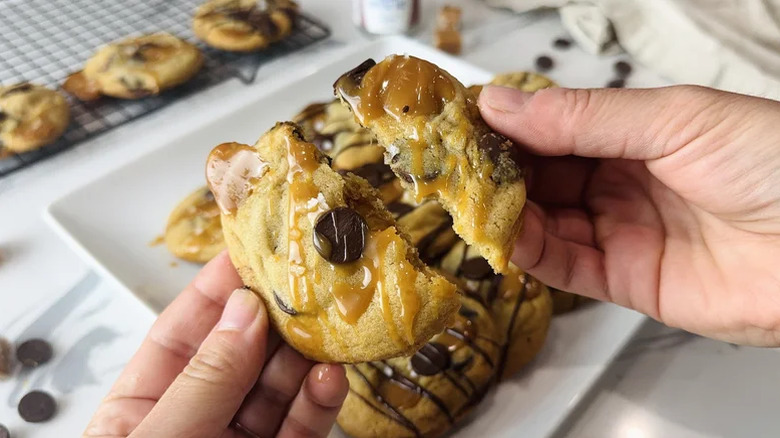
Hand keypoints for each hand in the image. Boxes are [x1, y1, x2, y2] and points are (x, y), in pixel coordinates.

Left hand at [84, 252, 347, 436]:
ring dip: (306, 356)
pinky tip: (331, 376)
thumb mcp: (165, 436)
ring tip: (328, 325)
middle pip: (240, 353)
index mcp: (143, 406)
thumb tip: (244, 311)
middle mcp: (195, 417)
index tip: (251, 249)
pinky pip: (302, 426)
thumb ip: (206, 379)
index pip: (183, 330)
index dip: (217, 288)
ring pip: (278, 387)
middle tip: (307, 280)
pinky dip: (320, 400)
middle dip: (274, 317)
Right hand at [479, 85, 779, 345]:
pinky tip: (505, 236)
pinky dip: (529, 252)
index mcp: (637, 132)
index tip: (465, 123)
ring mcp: (623, 230)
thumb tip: (503, 103)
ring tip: (473, 202)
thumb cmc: (775, 164)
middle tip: (457, 167)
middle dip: (499, 171)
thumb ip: (584, 117)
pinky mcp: (627, 279)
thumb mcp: (674, 119)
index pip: (554, 127)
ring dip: (506, 212)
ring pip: (544, 221)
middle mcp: (624, 180)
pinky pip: (564, 265)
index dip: (510, 125)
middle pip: (542, 175)